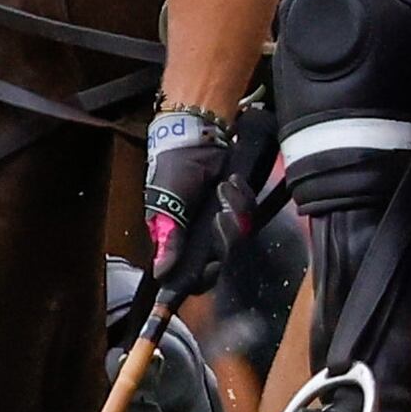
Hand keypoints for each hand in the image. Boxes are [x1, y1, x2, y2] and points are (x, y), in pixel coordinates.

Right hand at [141, 106, 242, 304]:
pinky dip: (243, 196)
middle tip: (220, 215)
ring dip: (236, 210)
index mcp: (179, 240)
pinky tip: (234, 181)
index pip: (194, 274)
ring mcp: (222, 219)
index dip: (205, 275)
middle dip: (227, 237)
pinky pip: (250, 212)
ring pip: (240, 234)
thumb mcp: (167, 204)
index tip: (212, 265)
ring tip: (224, 188)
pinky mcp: (238, 203)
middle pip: (223, 256)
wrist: (197, 136)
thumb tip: (161, 273)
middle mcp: (202, 235)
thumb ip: (169, 239)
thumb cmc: (174, 170)